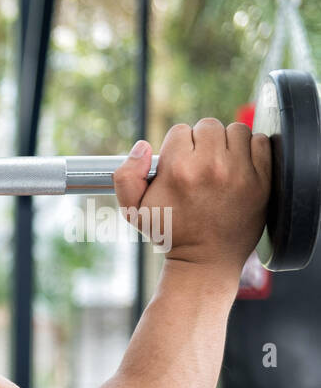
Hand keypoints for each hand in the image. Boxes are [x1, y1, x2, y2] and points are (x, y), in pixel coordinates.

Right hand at [113, 119, 270, 277]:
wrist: (205, 260)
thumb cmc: (169, 234)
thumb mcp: (133, 212)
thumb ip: (126, 176)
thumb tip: (142, 146)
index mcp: (178, 170)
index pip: (180, 131)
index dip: (178, 146)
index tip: (180, 163)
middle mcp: (210, 167)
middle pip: (209, 126)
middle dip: (202, 141)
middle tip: (200, 162)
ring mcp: (240, 172)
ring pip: (236, 130)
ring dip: (228, 143)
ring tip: (220, 163)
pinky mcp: (262, 180)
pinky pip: (260, 142)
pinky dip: (251, 150)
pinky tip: (239, 166)